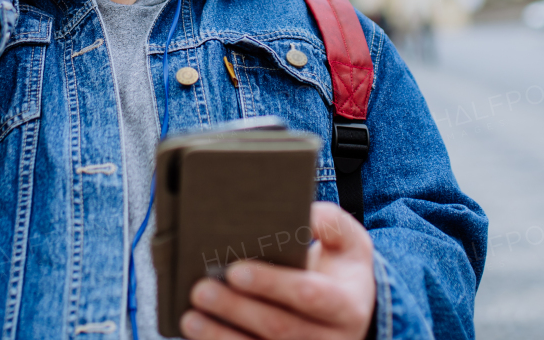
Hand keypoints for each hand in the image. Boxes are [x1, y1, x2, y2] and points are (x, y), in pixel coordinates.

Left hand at [182, 202, 375, 339]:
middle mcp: (331, 339)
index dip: (272, 284)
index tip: (236, 271)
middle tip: (201, 289)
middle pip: (279, 328)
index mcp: (347, 305)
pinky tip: (200, 335)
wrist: (352, 309)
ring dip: (221, 336)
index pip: (310, 295)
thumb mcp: (348, 241)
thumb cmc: (342, 268)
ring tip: (190, 317)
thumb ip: (329, 223)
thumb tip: (302, 217)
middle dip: (236, 309)